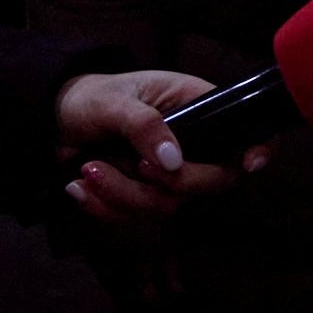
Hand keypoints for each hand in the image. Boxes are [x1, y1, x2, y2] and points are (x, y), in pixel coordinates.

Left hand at [55, 69, 242, 223]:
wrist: (53, 119)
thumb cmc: (90, 96)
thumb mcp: (114, 101)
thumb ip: (144, 125)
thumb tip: (173, 160)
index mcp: (196, 106)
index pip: (245, 128)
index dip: (259, 148)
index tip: (249, 165)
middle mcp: (191, 142)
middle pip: (212, 180)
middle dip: (174, 184)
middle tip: (136, 167)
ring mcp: (167, 172)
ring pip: (169, 204)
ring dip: (125, 194)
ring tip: (88, 170)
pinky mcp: (142, 194)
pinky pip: (135, 216)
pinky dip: (104, 208)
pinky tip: (79, 187)